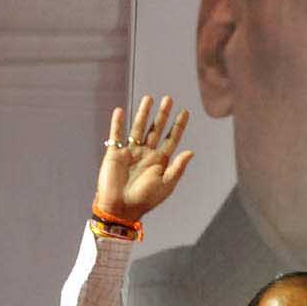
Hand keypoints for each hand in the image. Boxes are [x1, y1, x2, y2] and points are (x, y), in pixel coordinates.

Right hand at [95, 95, 194, 222]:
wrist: (121, 207)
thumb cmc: (145, 199)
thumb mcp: (166, 184)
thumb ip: (177, 167)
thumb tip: (191, 151)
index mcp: (161, 161)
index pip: (172, 139)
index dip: (178, 125)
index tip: (185, 111)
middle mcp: (147, 154)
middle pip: (156, 129)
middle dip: (162, 114)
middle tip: (168, 98)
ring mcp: (131, 152)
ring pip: (138, 128)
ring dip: (143, 113)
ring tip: (148, 98)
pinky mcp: (115, 153)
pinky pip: (116, 135)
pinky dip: (117, 123)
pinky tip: (120, 111)